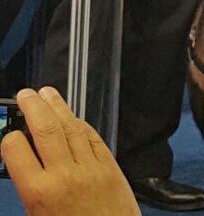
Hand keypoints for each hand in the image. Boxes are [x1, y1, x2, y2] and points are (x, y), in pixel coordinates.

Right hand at [0, 87, 139, 215]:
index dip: (9, 138)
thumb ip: (30, 188)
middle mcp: (65, 175)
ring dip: (58, 107)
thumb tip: (23, 163)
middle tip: (25, 94)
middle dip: (33, 108)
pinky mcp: (109, 165)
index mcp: (39, 192)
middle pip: (46, 131)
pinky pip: (92, 138)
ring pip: (71, 128)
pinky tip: (71, 116)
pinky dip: (80, 124)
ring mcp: (90, 167)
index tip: (8, 133)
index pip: (17, 151)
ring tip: (47, 93)